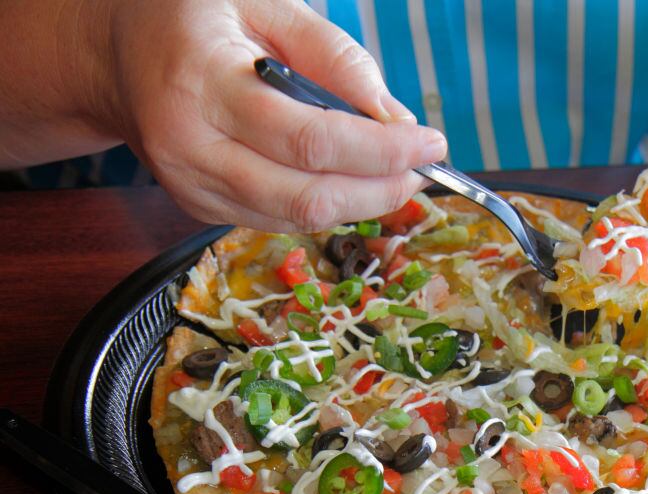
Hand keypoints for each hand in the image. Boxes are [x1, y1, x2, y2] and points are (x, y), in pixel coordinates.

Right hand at [102, 0, 445, 231]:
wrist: (118, 54)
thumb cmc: (196, 18)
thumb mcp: (266, 3)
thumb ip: (335, 57)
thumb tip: (394, 119)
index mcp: (203, 83)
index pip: (311, 140)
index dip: (381, 151)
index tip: (430, 144)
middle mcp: (189, 146)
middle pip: (308, 195)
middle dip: (381, 190)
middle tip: (423, 168)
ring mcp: (191, 185)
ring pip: (298, 217)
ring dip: (361, 203)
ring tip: (396, 174)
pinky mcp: (199, 207)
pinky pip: (280, 219)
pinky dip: (326, 204)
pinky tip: (349, 178)